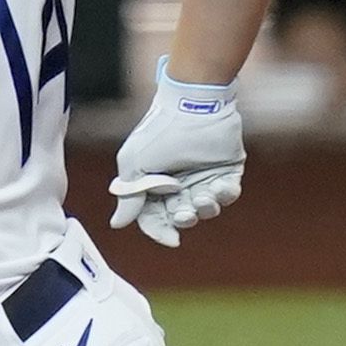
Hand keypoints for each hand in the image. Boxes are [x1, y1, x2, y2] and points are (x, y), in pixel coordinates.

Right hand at [108, 60, 246, 248]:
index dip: (161, 230)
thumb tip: (117, 224)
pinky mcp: (227, 170)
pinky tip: (217, 187)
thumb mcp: (135, 166)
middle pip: (181, 216)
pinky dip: (224, 196)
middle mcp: (179, 183)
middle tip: (184, 212)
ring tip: (203, 197)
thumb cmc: (159, 133)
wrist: (193, 106)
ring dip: (204, 209)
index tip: (171, 239)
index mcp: (154, 183)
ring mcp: (203, 176)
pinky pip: (228, 194)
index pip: (155, 216)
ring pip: (206, 209)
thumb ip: (130, 198)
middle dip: (184, 219)